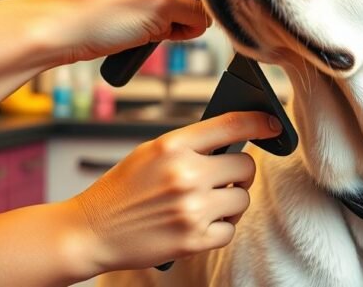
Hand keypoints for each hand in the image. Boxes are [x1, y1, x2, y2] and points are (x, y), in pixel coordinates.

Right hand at [70, 111, 280, 273]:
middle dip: (238, 174)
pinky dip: (219, 228)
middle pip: (246, 168)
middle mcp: (186, 174)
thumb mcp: (150, 152)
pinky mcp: (193, 240)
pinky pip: (230, 230)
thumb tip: (231, 142)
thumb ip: (190, 145)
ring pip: (242, 200)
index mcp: (173, 145)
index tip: (273, 125)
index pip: (231, 125)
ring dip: (230, 203)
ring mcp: (191, 209)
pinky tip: (198, 223)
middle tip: (222, 180)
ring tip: (204, 204)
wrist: (90, 231)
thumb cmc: (120, 191)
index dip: (260, 122)